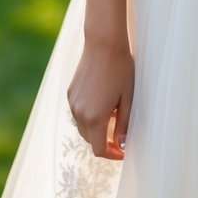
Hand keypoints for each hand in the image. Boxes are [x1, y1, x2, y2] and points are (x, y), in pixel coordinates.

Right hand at [67, 37, 134, 159]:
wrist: (104, 43)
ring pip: (83, 126)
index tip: (123, 152)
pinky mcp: (70, 92)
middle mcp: (79, 113)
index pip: (99, 149)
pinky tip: (103, 101)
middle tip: (120, 136)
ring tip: (113, 114)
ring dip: (96, 128)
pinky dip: (89, 115)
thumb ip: (123, 125)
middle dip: (104, 141)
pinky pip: (79, 112)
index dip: (112, 154)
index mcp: (95, 118)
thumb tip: (121, 143)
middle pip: (90, 139)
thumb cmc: (121, 69)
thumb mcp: (127, 99)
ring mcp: (72, 103)